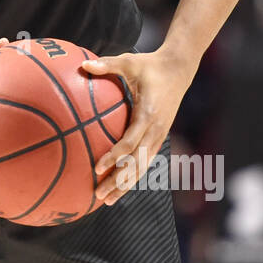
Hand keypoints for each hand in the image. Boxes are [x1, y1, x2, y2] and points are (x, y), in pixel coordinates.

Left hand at [81, 47, 197, 206]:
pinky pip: (146, 160)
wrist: (180, 69)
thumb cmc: (150, 65)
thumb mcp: (129, 61)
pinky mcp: (160, 136)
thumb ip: (107, 64)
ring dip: (125, 185)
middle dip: (118, 181)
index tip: (97, 167)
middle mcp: (156, 129)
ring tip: (107, 201)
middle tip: (98, 194)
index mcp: (148, 114)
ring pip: (143, 166)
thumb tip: (83, 64)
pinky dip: (133, 175)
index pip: (130, 142)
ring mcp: (160, 135)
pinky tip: (119, 186)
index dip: (115, 157)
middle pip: (137, 163)